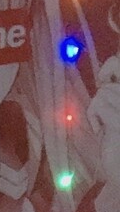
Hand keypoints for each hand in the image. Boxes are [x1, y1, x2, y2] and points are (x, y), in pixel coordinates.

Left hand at [87, 53, 119, 194]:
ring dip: (96, 107)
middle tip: (100, 96)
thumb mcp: (116, 116)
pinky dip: (94, 115)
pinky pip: (99, 104)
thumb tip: (105, 76)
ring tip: (102, 124)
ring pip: (104, 91)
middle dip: (104, 82)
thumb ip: (114, 98)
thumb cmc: (117, 145)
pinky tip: (100, 130)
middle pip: (116, 75)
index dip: (112, 65)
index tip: (103, 77)